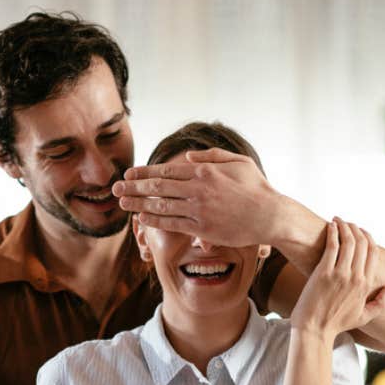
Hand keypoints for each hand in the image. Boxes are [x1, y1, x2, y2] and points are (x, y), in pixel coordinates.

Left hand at [112, 148, 278, 245]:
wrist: (270, 216)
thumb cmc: (257, 188)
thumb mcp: (238, 162)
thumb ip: (211, 156)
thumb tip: (186, 156)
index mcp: (205, 171)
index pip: (167, 170)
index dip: (144, 172)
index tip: (129, 173)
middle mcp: (198, 189)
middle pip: (158, 186)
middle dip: (134, 187)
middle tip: (114, 188)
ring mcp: (199, 209)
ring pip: (161, 205)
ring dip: (138, 203)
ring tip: (121, 203)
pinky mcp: (202, 229)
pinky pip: (172, 224)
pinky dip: (155, 220)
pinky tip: (141, 218)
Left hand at [290, 218, 384, 339]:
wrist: (314, 330)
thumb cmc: (336, 324)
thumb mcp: (364, 317)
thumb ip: (381, 302)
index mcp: (366, 285)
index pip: (373, 253)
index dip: (368, 238)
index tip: (360, 231)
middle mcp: (356, 278)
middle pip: (362, 243)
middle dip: (355, 228)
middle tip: (347, 223)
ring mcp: (340, 274)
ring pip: (348, 241)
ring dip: (345, 226)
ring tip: (337, 220)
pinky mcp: (324, 273)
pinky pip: (332, 246)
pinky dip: (333, 232)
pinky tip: (330, 226)